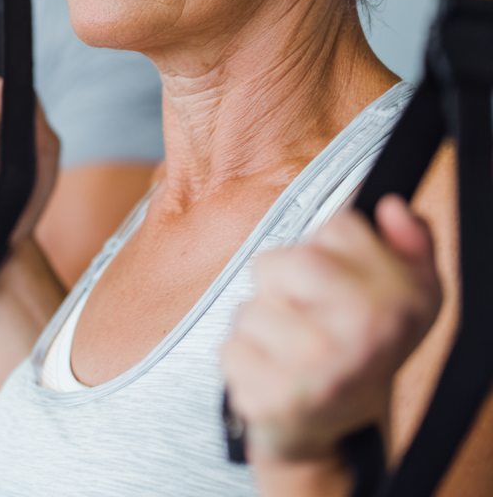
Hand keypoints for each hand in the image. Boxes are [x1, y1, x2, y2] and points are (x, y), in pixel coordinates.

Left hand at [221, 195, 441, 466]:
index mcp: (396, 302)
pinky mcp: (274, 400)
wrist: (339, 431)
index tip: (342, 281)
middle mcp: (361, 336)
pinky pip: (230, 349)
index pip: (337, 226)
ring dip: (261, 326)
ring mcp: (315, 371)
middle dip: (280, 283)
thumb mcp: (408, 293)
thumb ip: (408, 241)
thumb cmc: (362, 349)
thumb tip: (389, 208)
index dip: (331, 249)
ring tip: (291, 349)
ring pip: (248, 309)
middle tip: (307, 314)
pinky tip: (273, 375)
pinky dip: (244, 361)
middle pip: (274, 264)